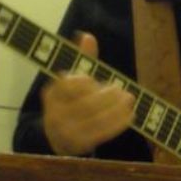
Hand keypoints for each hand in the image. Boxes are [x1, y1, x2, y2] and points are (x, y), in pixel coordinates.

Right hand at [40, 33, 134, 155]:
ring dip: (115, 109)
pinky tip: (130, 115)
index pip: (66, 85)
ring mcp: (65, 131)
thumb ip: (81, 59)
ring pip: (94, 119)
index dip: (81, 82)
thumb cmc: (70, 103)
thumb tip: (87, 36)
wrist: (58, 137)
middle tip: (122, 91)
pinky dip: (117, 123)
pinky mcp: (78, 144)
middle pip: (83, 103)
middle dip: (105, 97)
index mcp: (51, 94)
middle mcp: (53, 113)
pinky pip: (100, 133)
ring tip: (128, 100)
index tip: (92, 79)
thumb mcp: (73, 81)